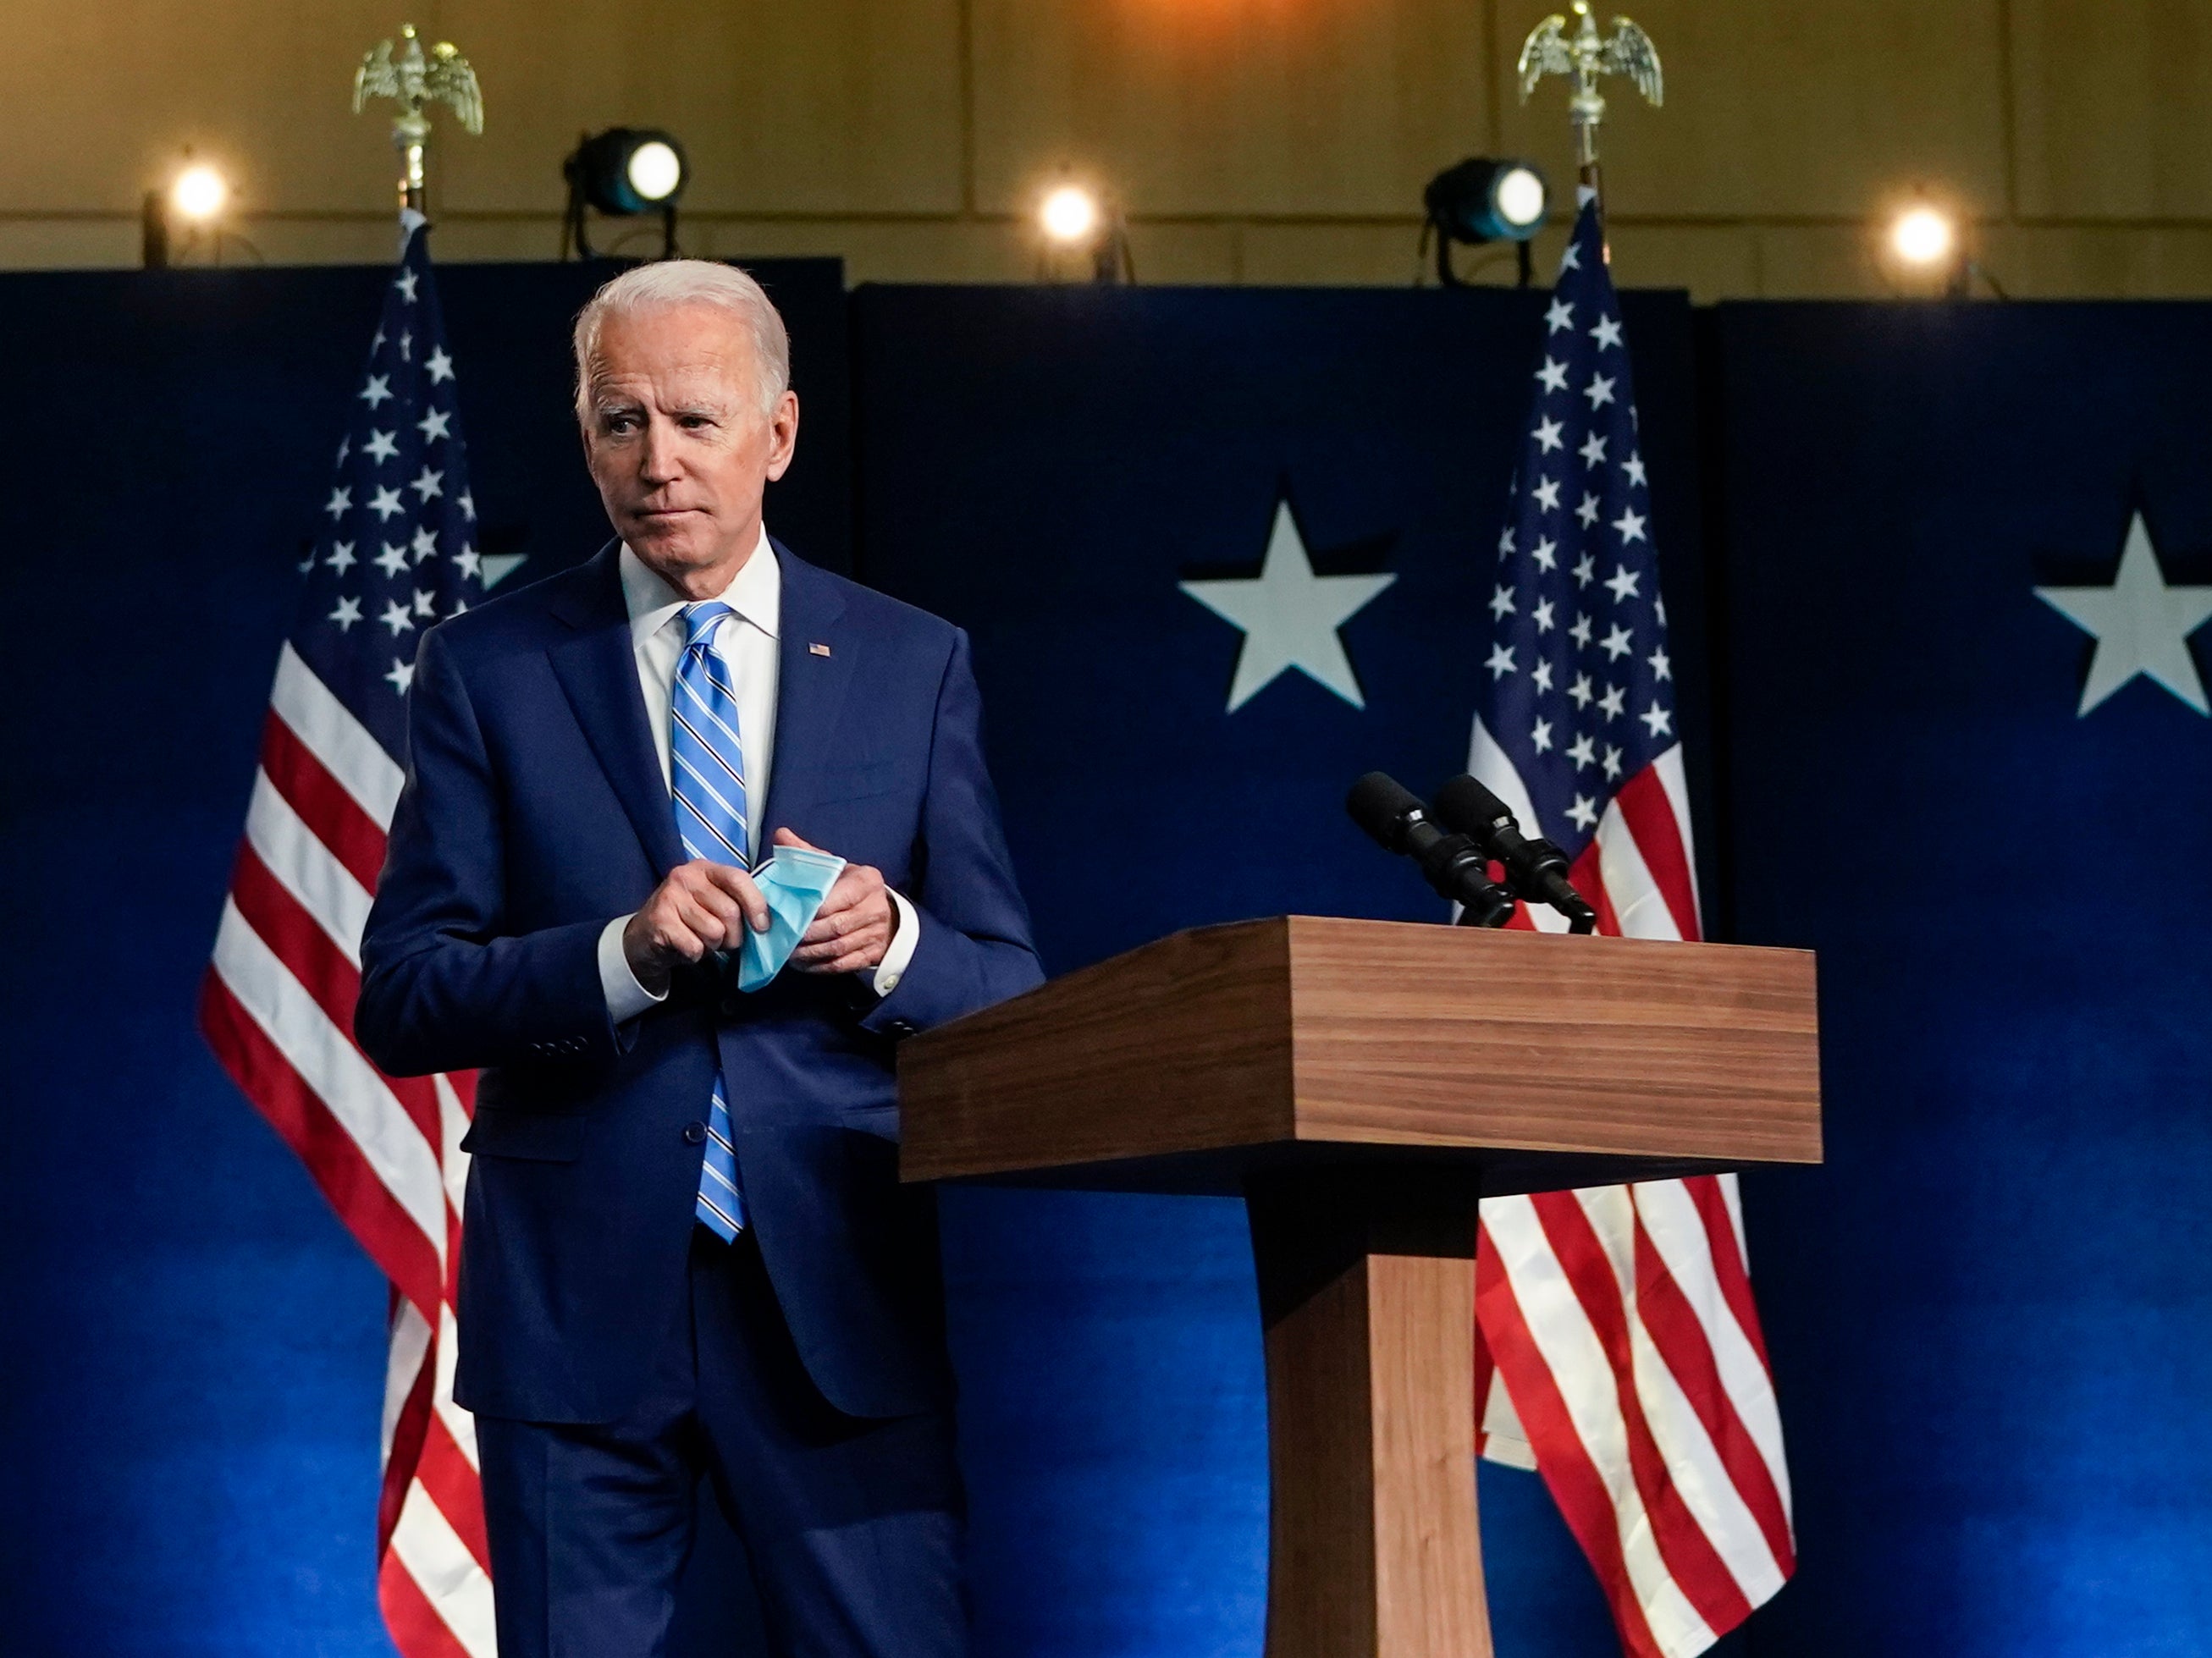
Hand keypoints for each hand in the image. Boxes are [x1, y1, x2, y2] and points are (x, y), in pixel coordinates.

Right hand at [622, 859, 768, 994]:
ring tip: (699, 940)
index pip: (738, 879)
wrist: (645, 937)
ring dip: (712, 946)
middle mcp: (685, 876)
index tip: (762, 927)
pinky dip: (695, 955)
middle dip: (733, 935)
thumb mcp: (712, 901)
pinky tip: (685, 947)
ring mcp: (669, 897)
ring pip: (714, 932)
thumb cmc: (688, 920)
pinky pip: (695, 947)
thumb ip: (737, 901)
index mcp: (705, 868)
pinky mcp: (659, 920)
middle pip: (730, 911)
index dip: (756, 904)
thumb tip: (765, 920)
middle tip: (722, 940)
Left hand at [776, 828, 895, 974]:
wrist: (885, 912)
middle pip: (836, 926)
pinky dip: (820, 966)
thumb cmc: (852, 887)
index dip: (812, 910)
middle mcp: (875, 908)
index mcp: (867, 881)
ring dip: (810, 953)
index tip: (789, 914)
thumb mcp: (836, 866)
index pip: (838, 897)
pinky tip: (802, 963)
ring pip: (838, 948)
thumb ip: (808, 853)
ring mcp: (876, 933)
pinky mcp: (872, 954)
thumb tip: (780, 834)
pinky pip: (843, 964)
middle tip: (783, 937)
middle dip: (806, 935)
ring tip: (788, 952)